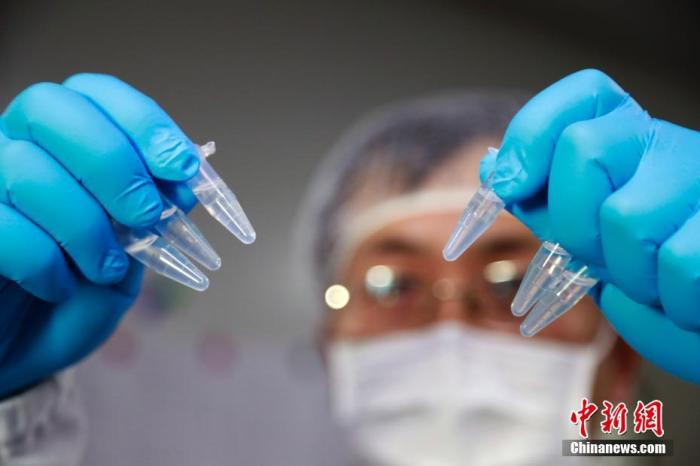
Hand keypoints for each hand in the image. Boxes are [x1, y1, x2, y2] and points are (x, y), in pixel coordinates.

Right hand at [0, 74, 198, 396]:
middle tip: (145, 215)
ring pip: (27, 169)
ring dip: (85, 225)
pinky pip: (1, 225)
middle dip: (113, 163)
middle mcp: (15, 146)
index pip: (96, 93)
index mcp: (62, 141)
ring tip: (107, 269)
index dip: (144, 122)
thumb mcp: (132, 256)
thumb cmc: (78, 297)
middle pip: (52, 108)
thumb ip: (154, 218)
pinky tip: (59, 287)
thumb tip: (186, 182)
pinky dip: (43, 261)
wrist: (22, 352)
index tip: (182, 166)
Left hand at [481, 69, 699, 382]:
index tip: (508, 187)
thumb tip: (494, 167)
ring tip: (655, 286)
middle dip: (573, 226)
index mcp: (633, 145)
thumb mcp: (590, 244)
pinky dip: (674, 302)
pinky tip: (687, 301)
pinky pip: (681, 263)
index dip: (534, 133)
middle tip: (601, 260)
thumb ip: (545, 207)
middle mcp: (673, 148)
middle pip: (584, 147)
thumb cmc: (655, 284)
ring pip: (625, 216)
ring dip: (628, 277)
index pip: (585, 95)